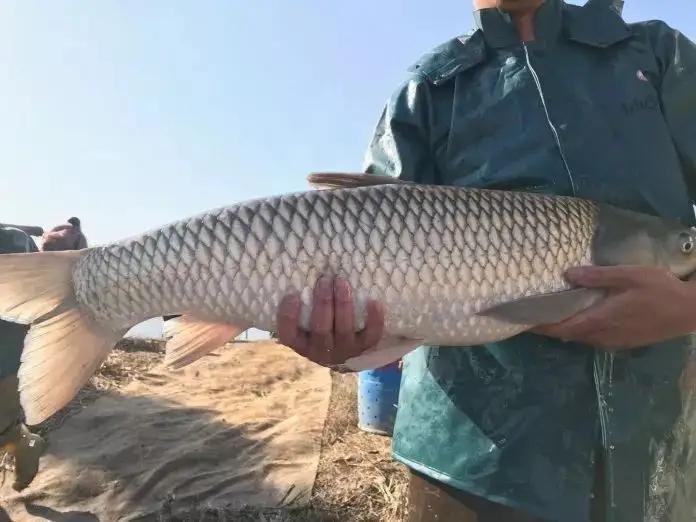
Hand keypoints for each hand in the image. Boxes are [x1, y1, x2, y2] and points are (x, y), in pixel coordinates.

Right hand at [276, 275, 384, 365]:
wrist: (343, 354)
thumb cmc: (320, 327)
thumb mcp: (304, 323)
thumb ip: (301, 305)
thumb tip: (300, 271)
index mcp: (301, 343)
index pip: (288, 334)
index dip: (288, 316)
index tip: (292, 295)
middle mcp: (320, 351)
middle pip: (320, 328)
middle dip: (323, 302)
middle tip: (325, 280)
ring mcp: (343, 351)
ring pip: (344, 329)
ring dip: (343, 304)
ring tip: (342, 282)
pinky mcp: (363, 348)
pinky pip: (370, 335)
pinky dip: (374, 319)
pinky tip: (373, 301)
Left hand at [532, 266, 695, 350]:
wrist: (690, 312)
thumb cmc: (659, 289)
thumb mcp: (628, 275)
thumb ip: (597, 276)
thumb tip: (567, 274)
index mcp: (599, 320)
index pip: (560, 328)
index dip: (539, 326)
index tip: (521, 320)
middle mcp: (602, 336)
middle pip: (566, 334)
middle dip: (547, 326)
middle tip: (530, 313)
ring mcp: (613, 341)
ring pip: (580, 337)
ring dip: (564, 328)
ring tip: (549, 313)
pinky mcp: (623, 342)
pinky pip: (593, 338)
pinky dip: (579, 329)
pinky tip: (579, 316)